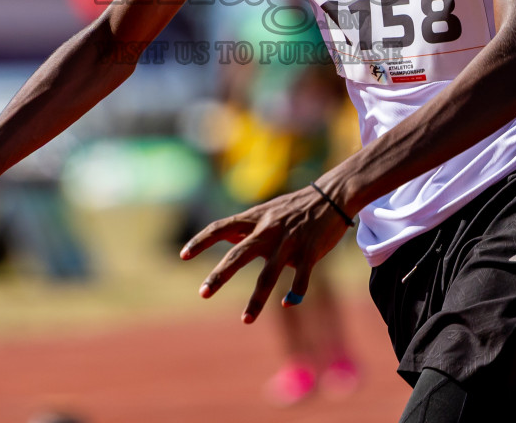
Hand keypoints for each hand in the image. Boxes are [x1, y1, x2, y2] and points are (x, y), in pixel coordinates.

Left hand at [180, 184, 351, 323]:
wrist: (332, 196)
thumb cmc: (294, 207)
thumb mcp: (266, 212)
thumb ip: (246, 227)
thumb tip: (224, 235)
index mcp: (255, 219)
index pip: (221, 227)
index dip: (201, 240)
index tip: (183, 255)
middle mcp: (269, 230)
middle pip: (239, 254)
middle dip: (220, 275)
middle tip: (203, 293)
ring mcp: (290, 241)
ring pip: (269, 274)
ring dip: (256, 300)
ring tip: (245, 320)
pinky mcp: (310, 252)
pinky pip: (300, 278)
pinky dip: (294, 293)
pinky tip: (287, 303)